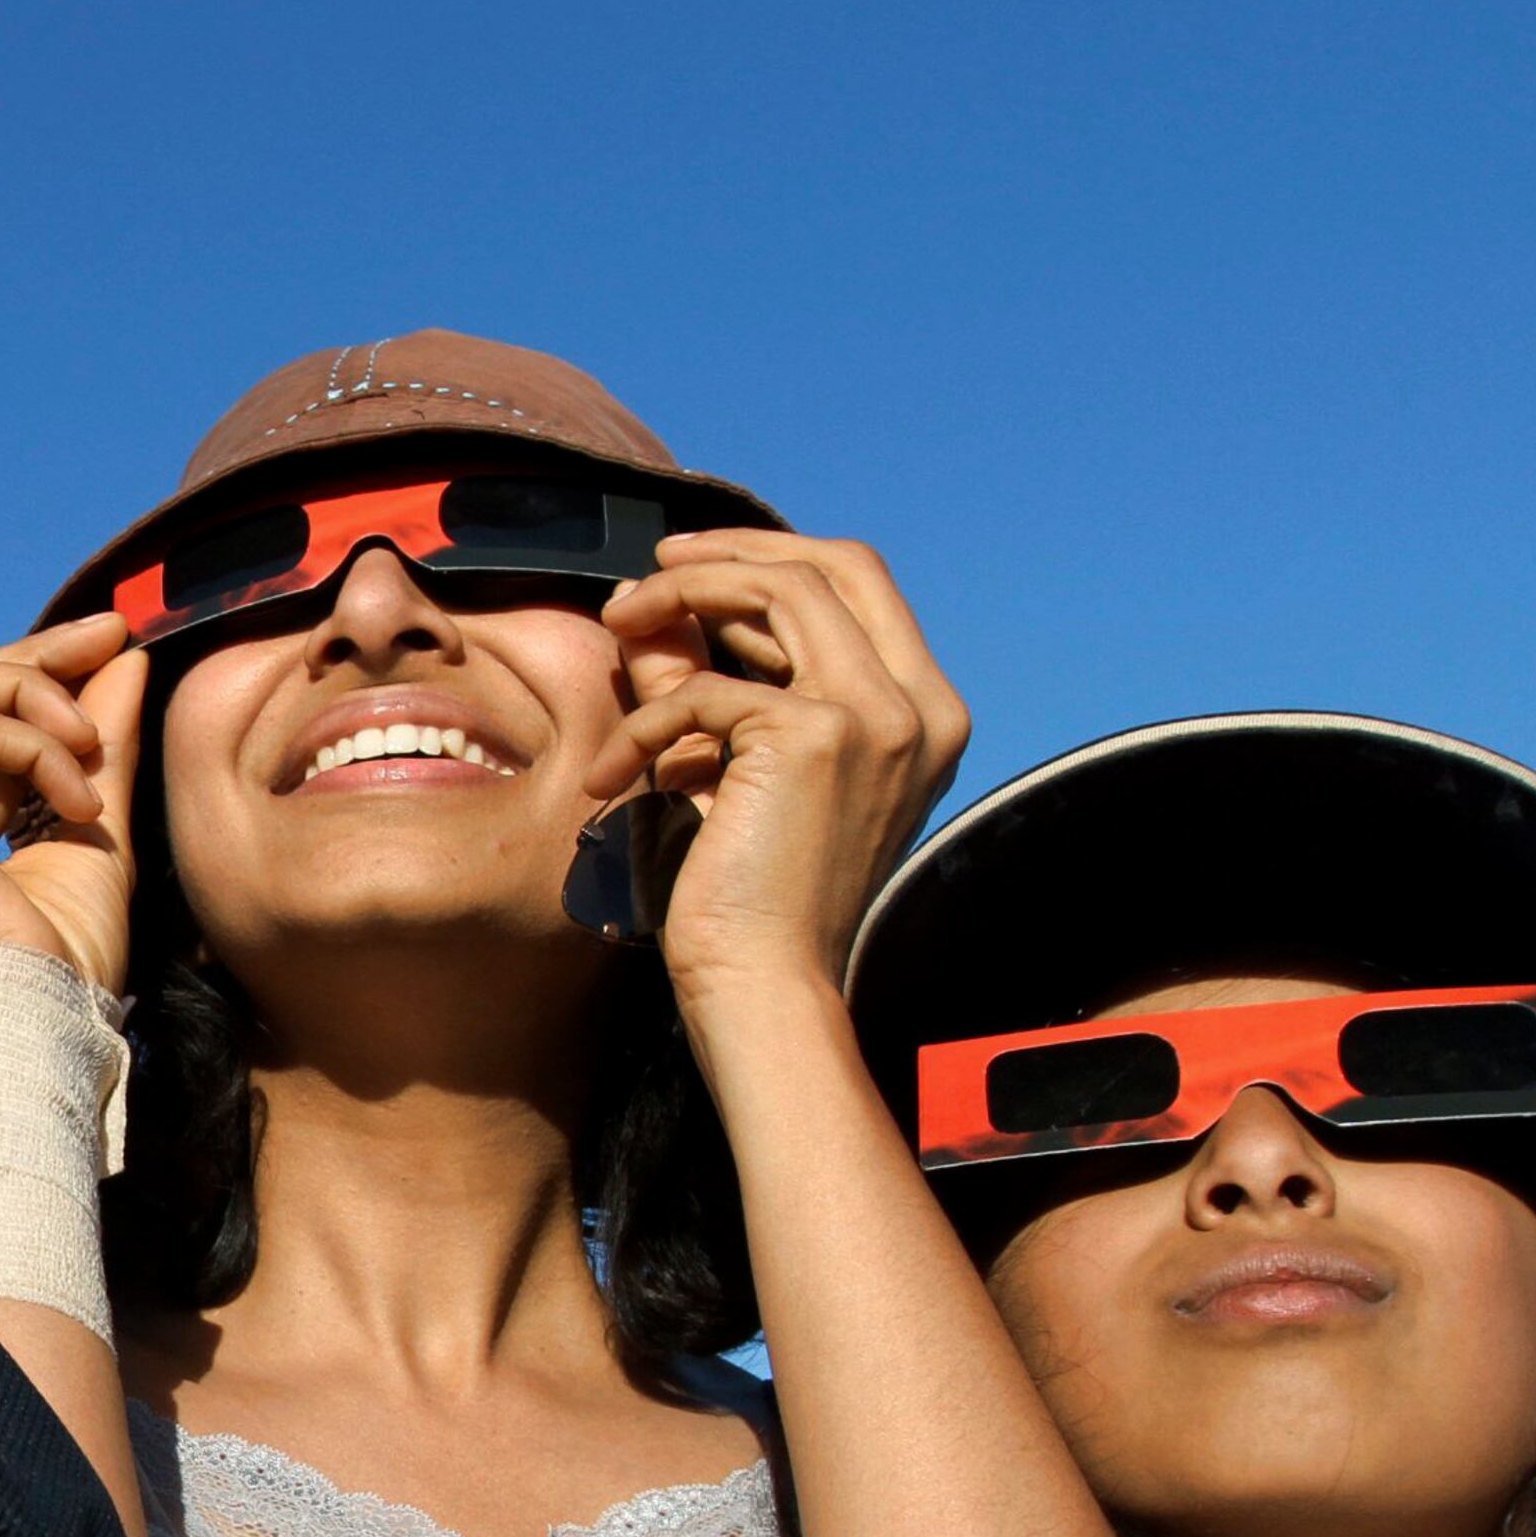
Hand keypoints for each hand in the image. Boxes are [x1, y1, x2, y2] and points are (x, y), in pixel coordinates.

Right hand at [0, 613, 145, 990]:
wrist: (42, 1023)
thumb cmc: (65, 962)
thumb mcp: (94, 825)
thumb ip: (98, 745)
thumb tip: (121, 660)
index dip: (35, 669)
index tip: (112, 639)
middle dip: (34, 656)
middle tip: (112, 636)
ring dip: (39, 702)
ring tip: (94, 756)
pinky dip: (36, 746)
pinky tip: (76, 796)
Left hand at [580, 530, 968, 1004]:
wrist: (764, 986)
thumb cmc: (746, 894)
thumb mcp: (727, 764)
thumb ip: (701, 677)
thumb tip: (647, 599)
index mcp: (922, 714)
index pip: (860, 583)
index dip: (769, 556)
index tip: (685, 566)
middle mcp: (921, 708)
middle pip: (836, 563)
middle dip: (731, 551)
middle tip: (648, 573)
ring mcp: (880, 716)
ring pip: (783, 588)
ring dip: (683, 593)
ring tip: (615, 627)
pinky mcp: (820, 736)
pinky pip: (707, 688)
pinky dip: (646, 721)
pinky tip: (613, 775)